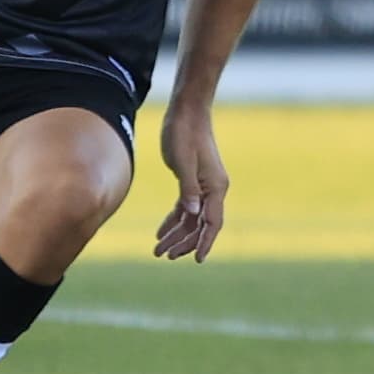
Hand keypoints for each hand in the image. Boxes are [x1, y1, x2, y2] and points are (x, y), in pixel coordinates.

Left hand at [151, 105, 228, 261]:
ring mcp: (204, 186)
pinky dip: (174, 220)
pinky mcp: (193, 181)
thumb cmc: (184, 133)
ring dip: (176, 234)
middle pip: (201, 224)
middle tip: (164, 255)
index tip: (198, 260)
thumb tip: (193, 214)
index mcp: (216, 187)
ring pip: (191, 218)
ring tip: (158, 249)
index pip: (213, 222)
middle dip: (184, 242)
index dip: (205, 242)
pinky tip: (161, 231)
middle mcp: (213, 190)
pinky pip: (185, 207)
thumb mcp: (183, 162)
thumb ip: (188, 189)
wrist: (186, 112)